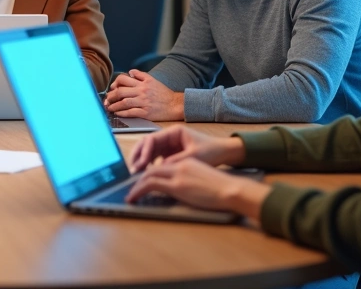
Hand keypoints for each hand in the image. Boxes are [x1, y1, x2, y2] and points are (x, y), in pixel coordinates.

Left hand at [104, 70, 183, 120]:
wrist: (175, 105)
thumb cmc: (163, 93)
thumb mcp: (153, 80)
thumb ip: (140, 75)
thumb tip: (129, 72)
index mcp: (143, 83)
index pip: (123, 79)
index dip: (115, 83)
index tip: (112, 88)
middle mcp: (142, 91)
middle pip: (120, 92)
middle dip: (111, 96)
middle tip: (107, 99)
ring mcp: (143, 102)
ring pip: (123, 102)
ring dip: (114, 105)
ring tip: (109, 107)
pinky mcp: (145, 113)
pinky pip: (130, 112)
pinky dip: (122, 113)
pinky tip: (118, 113)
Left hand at [125, 158, 269, 219]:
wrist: (231, 189)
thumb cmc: (221, 189)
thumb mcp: (201, 180)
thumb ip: (187, 180)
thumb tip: (177, 189)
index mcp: (185, 162)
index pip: (161, 165)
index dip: (149, 173)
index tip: (141, 182)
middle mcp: (179, 165)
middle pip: (152, 168)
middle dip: (138, 178)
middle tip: (130, 188)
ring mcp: (177, 174)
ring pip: (148, 175)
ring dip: (136, 186)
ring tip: (130, 196)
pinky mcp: (177, 185)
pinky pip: (150, 184)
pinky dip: (138, 190)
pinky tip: (133, 198)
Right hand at [128, 126, 244, 172]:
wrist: (225, 153)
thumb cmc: (212, 151)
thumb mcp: (193, 157)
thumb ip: (175, 161)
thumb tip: (158, 169)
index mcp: (174, 132)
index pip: (152, 139)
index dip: (144, 151)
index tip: (140, 164)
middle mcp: (169, 137)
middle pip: (147, 144)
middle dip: (139, 155)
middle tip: (133, 169)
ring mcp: (169, 145)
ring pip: (150, 152)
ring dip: (142, 161)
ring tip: (136, 173)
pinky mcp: (171, 154)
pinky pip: (156, 158)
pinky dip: (150, 165)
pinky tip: (147, 175)